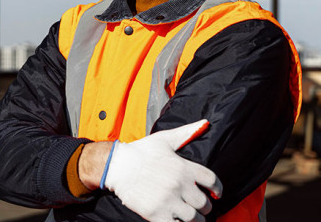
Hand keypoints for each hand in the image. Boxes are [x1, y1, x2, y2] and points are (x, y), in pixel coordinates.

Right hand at [104, 120, 222, 221]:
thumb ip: (186, 132)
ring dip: (195, 219)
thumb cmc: (140, 151)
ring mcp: (168, 201)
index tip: (216, 194)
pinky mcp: (156, 214)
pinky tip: (177, 220)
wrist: (117, 166)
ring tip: (191, 217)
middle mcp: (179, 185)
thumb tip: (205, 123)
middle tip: (200, 207)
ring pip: (194, 219)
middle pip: (205, 203)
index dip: (218, 189)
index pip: (212, 181)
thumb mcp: (164, 139)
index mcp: (183, 167)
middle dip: (205, 207)